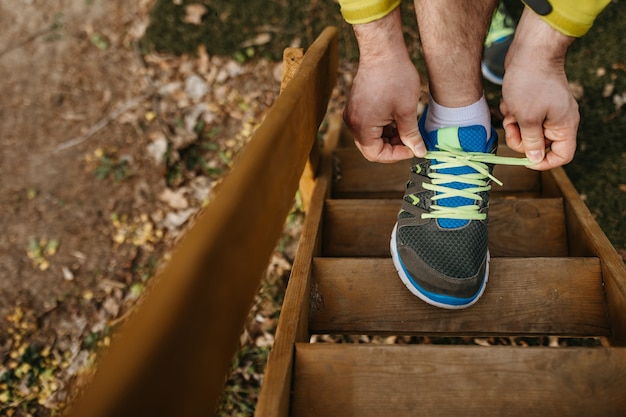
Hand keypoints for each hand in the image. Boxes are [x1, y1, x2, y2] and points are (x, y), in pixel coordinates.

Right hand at [344, 8, 424, 162]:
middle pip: (370, 147)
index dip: (396, 155)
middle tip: (410, 141)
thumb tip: (419, 152)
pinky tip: (396, 118)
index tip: (412, 149)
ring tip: (405, 127)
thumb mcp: (407, 110)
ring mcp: (352, 113)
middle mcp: (352, 122)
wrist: (383, 50)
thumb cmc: (395, 77)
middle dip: (391, 147)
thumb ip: (411, 135)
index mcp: (362, 126)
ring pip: (370, 137)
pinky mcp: (355, 105)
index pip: (375, 154)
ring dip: (387, 137)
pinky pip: (367, 125)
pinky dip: (381, 127)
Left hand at [500, 8, 577, 170]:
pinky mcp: (536, 103)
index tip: (524, 159)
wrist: (529, 51)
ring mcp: (548, 111)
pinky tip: (509, 102)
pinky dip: (513, 114)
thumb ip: (531, 142)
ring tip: (510, 111)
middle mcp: (560, 120)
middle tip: (511, 127)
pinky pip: (523, 118)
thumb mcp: (527, 118)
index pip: (562, 155)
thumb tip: (536, 160)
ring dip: (515, 125)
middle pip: (541, 146)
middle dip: (522, 139)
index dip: (544, 162)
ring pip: (528, 132)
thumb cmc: (530, 83)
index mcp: (565, 125)